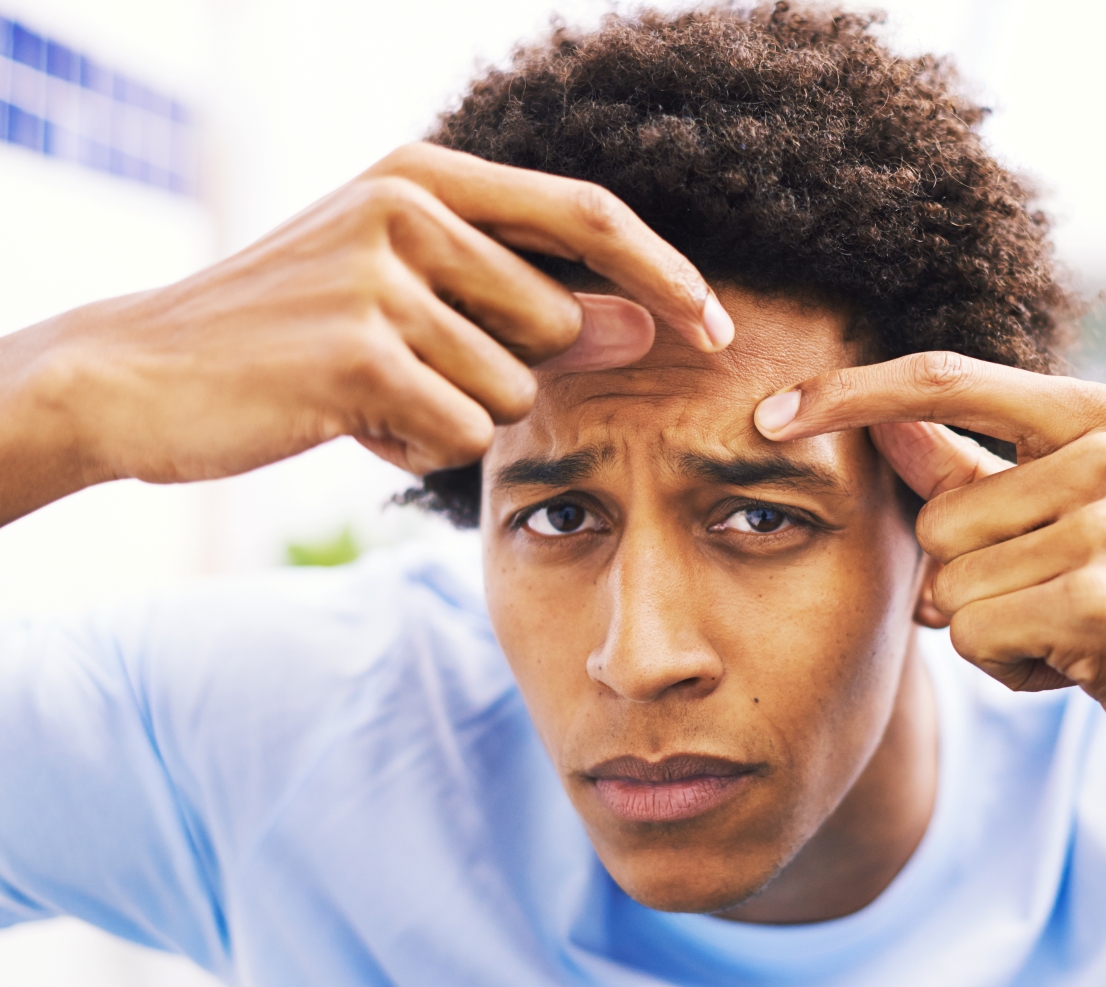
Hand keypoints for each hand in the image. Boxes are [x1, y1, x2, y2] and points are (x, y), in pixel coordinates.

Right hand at [0, 142, 732, 522]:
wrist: (138, 374)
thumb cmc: (291, 335)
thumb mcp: (406, 296)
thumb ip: (526, 302)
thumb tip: (649, 329)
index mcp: (425, 175)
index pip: (588, 213)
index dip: (667, 273)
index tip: (722, 329)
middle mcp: (408, 204)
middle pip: (558, 325)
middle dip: (507, 374)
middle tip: (407, 369)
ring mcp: (381, 273)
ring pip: (512, 389)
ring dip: (453, 415)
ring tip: (365, 393)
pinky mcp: (360, 349)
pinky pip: (460, 431)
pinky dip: (415, 447)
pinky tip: (346, 422)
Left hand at [758, 351, 1105, 986]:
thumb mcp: (1068, 522)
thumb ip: (975, 473)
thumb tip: (885, 427)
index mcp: (1096, 414)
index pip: (941, 379)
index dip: (846, 395)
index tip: (769, 413)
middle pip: (932, 516)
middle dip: (963, 581)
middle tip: (1052, 605)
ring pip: (949, 584)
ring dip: (991, 630)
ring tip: (1074, 635)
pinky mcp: (1102, 594)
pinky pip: (977, 637)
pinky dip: (1011, 670)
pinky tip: (1084, 669)